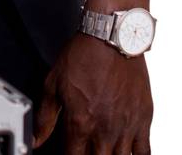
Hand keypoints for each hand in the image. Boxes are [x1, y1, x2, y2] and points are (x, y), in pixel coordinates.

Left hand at [33, 32, 151, 153]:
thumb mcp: (53, 85)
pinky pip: (145, 152)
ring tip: (105, 151)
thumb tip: (36, 139)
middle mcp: (104, 130)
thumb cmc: (83, 56)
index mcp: (80, 123)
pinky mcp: (144, 119)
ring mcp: (126, 127)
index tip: (69, 154)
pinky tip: (127, 153)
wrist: (110, 38)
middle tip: (88, 150)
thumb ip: (44, 117)